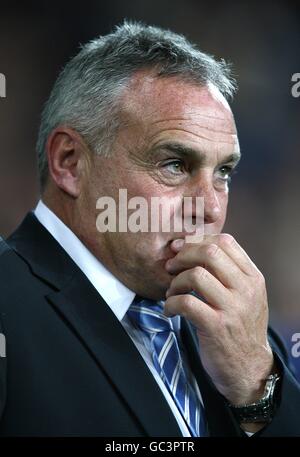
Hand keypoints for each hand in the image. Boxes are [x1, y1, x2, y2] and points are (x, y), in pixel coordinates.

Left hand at [164, 234, 274, 407]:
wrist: (249, 368)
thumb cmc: (240, 328)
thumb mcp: (246, 296)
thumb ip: (228, 272)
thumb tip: (194, 248)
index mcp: (253, 277)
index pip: (226, 242)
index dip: (198, 241)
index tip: (182, 250)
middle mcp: (246, 289)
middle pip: (210, 253)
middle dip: (183, 255)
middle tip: (171, 267)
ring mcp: (232, 308)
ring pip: (196, 275)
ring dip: (175, 282)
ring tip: (172, 293)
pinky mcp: (216, 326)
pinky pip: (186, 302)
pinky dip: (171, 303)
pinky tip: (170, 310)